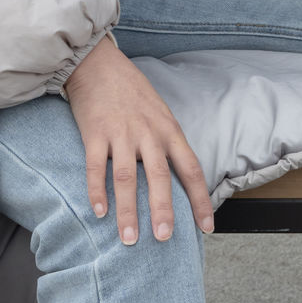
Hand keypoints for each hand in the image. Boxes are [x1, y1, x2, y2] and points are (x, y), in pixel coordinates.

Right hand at [64, 36, 214, 245]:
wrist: (98, 64)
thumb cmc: (131, 91)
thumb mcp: (160, 113)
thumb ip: (167, 143)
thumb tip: (177, 177)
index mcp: (169, 130)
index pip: (191, 169)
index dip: (200, 200)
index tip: (207, 227)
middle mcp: (148, 134)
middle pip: (159, 178)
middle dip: (163, 211)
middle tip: (164, 238)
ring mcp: (121, 134)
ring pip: (127, 178)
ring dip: (128, 211)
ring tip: (129, 238)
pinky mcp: (94, 134)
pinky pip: (96, 168)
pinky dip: (97, 191)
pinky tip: (100, 212)